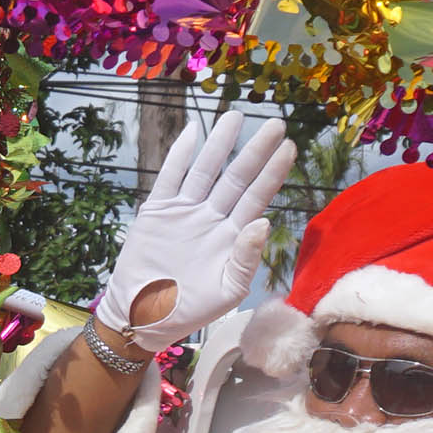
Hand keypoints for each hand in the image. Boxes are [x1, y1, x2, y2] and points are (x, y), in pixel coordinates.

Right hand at [90, 108, 293, 338]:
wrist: (143, 317)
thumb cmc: (189, 310)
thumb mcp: (228, 292)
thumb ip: (246, 258)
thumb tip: (263, 222)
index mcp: (232, 235)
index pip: (257, 196)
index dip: (273, 172)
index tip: (289, 148)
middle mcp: (212, 217)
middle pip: (236, 176)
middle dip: (255, 150)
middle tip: (275, 123)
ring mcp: (185, 211)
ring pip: (206, 170)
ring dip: (220, 143)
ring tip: (235, 116)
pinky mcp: (157, 211)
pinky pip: (170, 177)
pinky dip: (180, 155)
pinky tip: (193, 131)